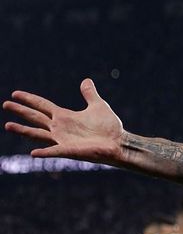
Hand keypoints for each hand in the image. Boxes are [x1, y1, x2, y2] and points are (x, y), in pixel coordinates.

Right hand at [4, 79, 123, 162]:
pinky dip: (44, 152)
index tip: (15, 93)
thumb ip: (90, 94)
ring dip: (23, 131)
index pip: (43, 105)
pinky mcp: (70, 150)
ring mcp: (63, 140)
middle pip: (36, 117)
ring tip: (7, 125)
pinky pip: (54, 151)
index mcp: (65, 116)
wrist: (119, 143)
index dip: (30, 99)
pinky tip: (33, 153)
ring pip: (38, 134)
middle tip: (5, 104)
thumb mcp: (98, 105)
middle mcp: (60, 128)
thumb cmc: (109, 127)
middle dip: (21, 111)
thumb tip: (86, 80)